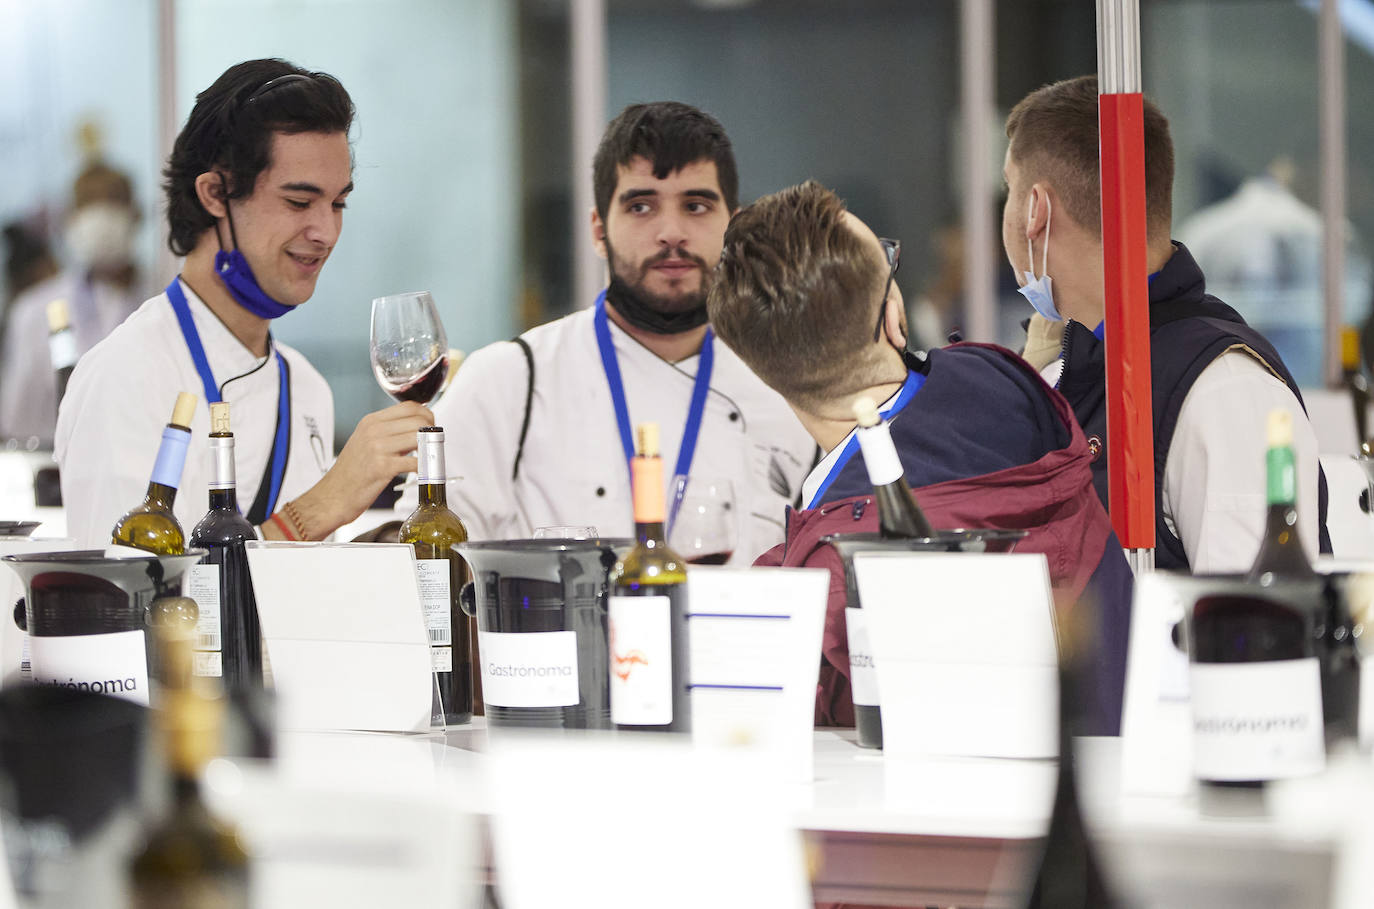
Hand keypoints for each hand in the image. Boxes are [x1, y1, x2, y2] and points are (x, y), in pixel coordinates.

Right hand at [287, 402, 433, 538]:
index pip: (409, 406)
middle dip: (432, 432)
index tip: (430, 426)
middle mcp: (373, 430)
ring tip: (428, 458)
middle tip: (432, 444)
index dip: (426, 415)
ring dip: (429, 449)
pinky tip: (420, 472)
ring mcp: (377, 448)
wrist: (332, 496)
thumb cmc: (351, 473)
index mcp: (371, 421)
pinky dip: (422, 468)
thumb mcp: (365, 442)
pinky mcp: (381, 468)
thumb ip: (389, 433)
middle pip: (417, 420)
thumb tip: (417, 430)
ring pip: (418, 437)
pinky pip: (414, 462)